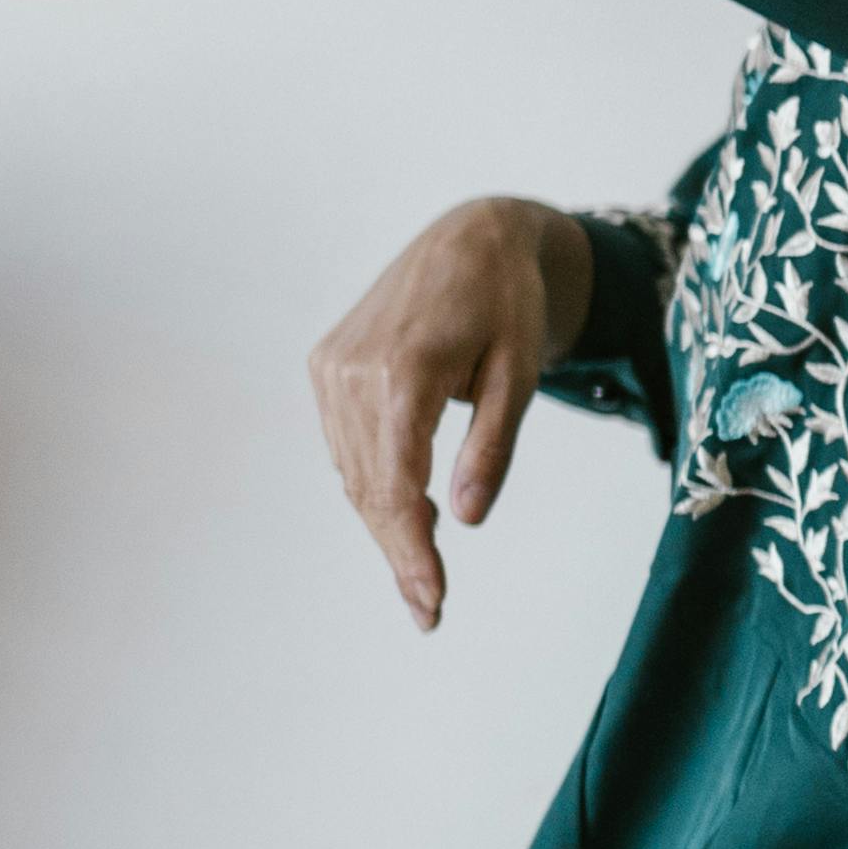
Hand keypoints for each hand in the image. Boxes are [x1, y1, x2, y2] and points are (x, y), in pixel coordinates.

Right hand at [312, 194, 587, 630]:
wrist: (471, 237)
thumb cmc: (509, 303)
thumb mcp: (521, 374)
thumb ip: (494, 447)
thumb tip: (467, 518)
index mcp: (402, 371)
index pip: (399, 485)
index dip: (413, 551)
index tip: (432, 601)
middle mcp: (351, 370)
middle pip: (370, 489)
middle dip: (400, 552)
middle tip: (429, 610)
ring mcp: (331, 367)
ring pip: (354, 472)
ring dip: (386, 524)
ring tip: (425, 569)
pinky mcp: (326, 364)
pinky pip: (347, 444)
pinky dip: (375, 483)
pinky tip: (412, 508)